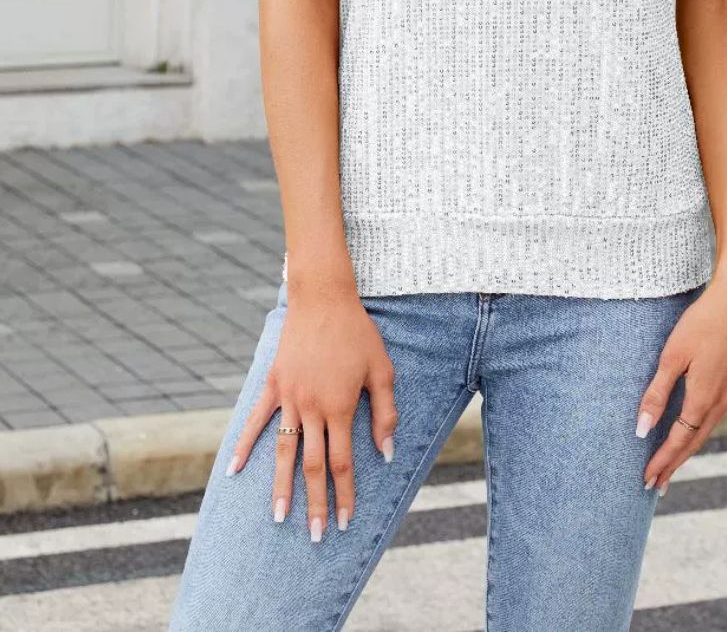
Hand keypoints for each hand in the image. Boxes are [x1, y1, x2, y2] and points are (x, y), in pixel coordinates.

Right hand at [226, 293, 397, 539]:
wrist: (324, 298)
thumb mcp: (382, 370)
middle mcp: (312, 408)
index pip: (343, 463)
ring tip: (277, 518)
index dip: (344, 495)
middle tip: (316, 536)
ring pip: (282, 451)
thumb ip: (385, 413)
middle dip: (315, 503)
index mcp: (340, 407)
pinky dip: (243, 446)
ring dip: (280, 487)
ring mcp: (289, 397)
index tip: (344, 521)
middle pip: (312, 466)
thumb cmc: (358, 333)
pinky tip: (232, 472)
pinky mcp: (273, 384)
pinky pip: (256, 420)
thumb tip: (385, 453)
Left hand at [636, 262, 726, 493]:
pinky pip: (717, 410)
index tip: (647, 481)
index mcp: (704, 398)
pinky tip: (695, 424)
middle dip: (675, 463)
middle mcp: (723, 400)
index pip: (679, 441)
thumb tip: (643, 429)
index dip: (662, 462)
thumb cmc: (701, 322)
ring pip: (708, 426)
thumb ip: (656, 393)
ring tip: (672, 460)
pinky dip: (702, 424)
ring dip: (689, 445)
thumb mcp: (671, 356)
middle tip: (657, 484)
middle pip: (695, 441)